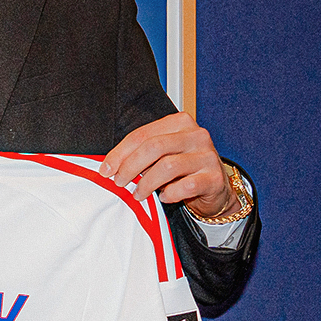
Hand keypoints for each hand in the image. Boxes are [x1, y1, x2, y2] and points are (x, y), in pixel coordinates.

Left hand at [99, 112, 233, 217]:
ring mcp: (207, 156)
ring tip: (138, 194)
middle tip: (119, 182)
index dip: (120, 153)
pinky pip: (185, 186)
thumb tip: (110, 166)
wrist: (215, 189)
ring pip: (168, 166)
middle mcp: (196, 135)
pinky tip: (164, 197)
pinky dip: (170, 194)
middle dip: (130, 167)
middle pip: (154, 147)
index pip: (143, 134)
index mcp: (180, 123)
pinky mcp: (214, 178)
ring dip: (147, 183)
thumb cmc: (183, 170)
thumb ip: (142, 154)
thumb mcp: (163, 156)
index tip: (106, 169)